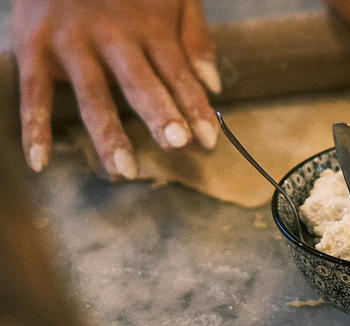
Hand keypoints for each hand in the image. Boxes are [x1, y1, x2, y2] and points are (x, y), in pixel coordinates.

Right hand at [11, 0, 221, 179]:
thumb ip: (194, 36)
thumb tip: (214, 84)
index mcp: (150, 28)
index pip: (178, 74)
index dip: (195, 107)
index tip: (210, 140)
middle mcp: (113, 37)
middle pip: (141, 83)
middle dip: (160, 114)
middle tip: (177, 144)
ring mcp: (72, 44)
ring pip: (93, 95)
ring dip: (108, 134)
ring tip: (124, 170)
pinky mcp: (33, 48)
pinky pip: (34, 94)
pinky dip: (35, 128)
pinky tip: (40, 162)